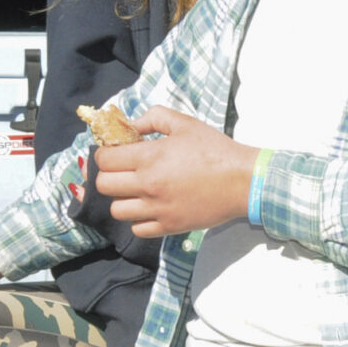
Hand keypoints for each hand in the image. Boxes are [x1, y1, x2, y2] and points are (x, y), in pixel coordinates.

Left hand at [94, 106, 258, 237]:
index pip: (104, 159)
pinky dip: (139, 219)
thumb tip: (131, 125)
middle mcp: (148, 185)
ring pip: (117, 210)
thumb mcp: (184, 123)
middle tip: (124, 171)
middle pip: (104, 185)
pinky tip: (150, 208)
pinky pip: (137, 228)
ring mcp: (157, 209)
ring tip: (137, 191)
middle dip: (109, 175)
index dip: (106, 153)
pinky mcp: (169, 226)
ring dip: (122, 199)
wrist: (242, 181)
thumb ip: (153, 118)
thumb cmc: (215, 149)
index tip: (116, 152)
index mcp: (149, 157)